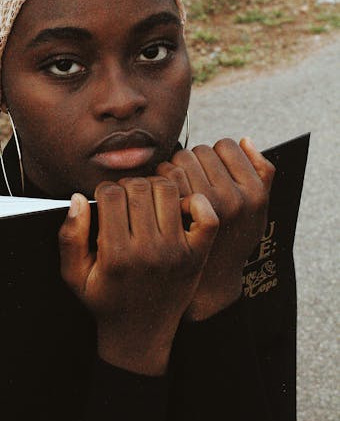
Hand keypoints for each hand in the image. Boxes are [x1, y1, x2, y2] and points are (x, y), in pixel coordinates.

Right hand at [58, 177, 218, 374]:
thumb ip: (69, 237)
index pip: (111, 194)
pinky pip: (206, 214)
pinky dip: (195, 202)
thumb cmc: (105, 300)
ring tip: (148, 200)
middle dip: (128, 186)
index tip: (104, 202)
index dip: (104, 190)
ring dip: (155, 187)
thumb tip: (77, 198)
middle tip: (125, 200)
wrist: (140, 336)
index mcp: (116, 255)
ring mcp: (177, 252)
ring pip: (169, 191)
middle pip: (139, 188)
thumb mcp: (74, 275)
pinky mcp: (197, 255)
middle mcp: (148, 252)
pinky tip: (179, 207)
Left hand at [157, 138, 274, 320]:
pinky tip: (163, 195)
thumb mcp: (257, 211)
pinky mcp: (176, 216)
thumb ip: (261, 174)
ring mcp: (204, 207)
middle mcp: (232, 199)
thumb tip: (245, 139)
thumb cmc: (232, 238)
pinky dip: (159, 180)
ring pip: (180, 160)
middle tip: (189, 178)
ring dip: (173, 168)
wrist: (208, 280)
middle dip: (192, 161)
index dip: (216, 154)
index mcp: (254, 192)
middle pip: (201, 150)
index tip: (211, 169)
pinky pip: (164, 177)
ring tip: (176, 186)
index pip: (227, 145)